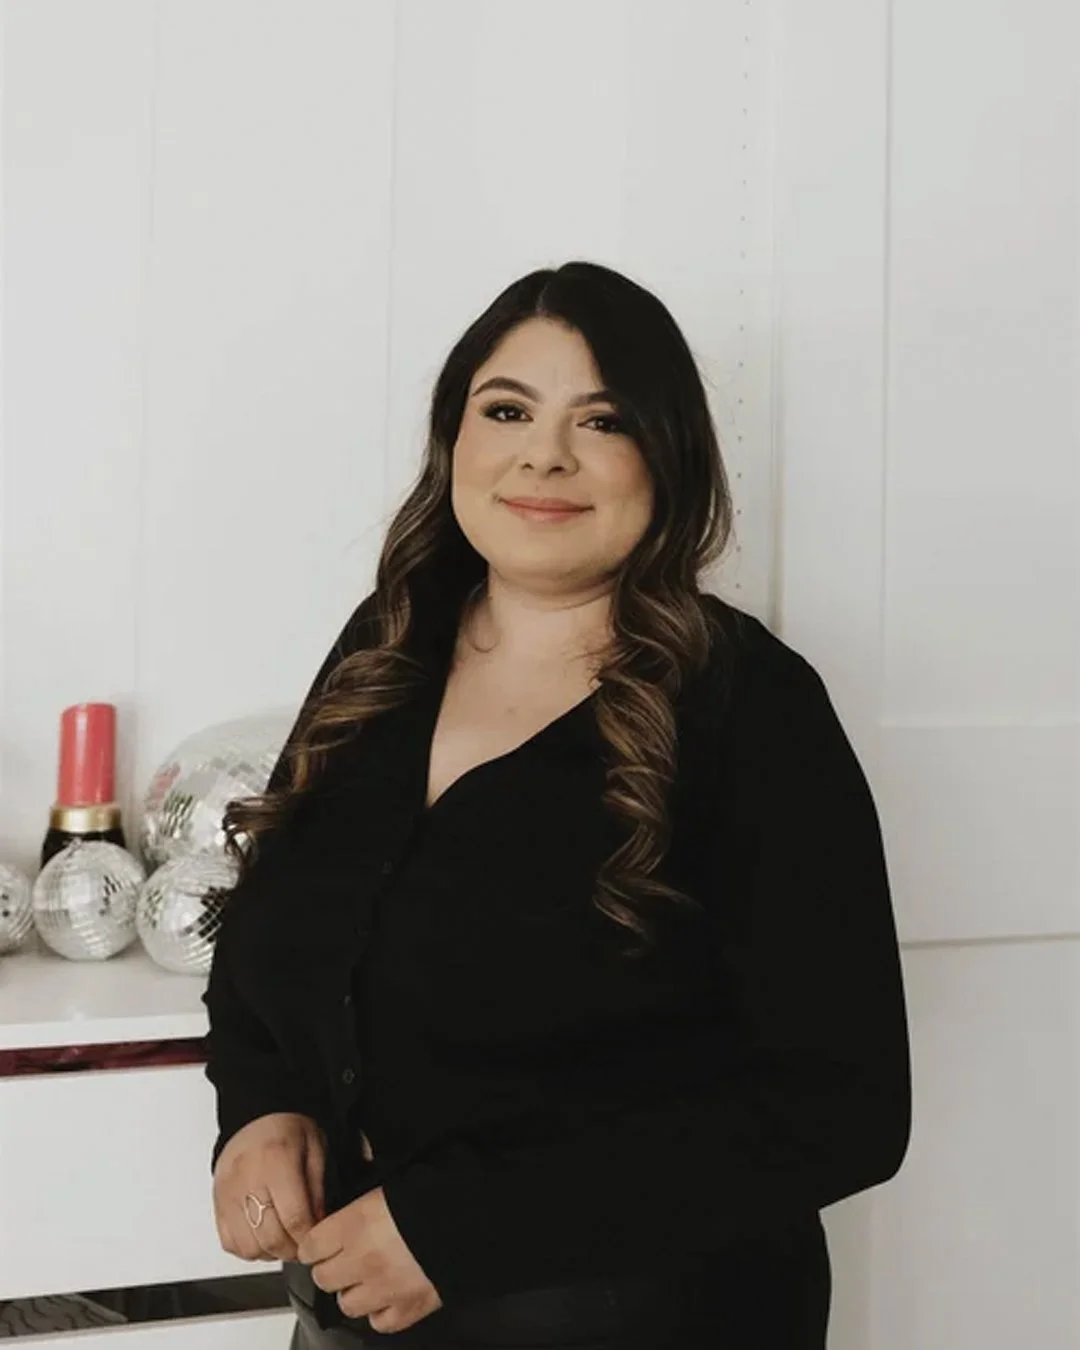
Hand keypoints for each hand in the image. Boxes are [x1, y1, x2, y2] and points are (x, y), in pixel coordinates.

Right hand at [211, 1112, 325, 1262]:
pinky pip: (229, 1243)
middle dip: (292, 1250)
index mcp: (276, 1161)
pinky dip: (249, 1249)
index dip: (309, 1237)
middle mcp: (248, 1179)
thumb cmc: (287, 1128)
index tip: (317, 1240)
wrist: (255, 1116)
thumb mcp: (315, 1147)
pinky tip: (263, 1237)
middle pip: (271, 1238)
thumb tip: (319, 1223)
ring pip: (249, 1247)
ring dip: (271, 1253)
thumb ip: (318, 1187)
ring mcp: (228, 1194)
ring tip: (284, 1241)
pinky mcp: (218, 1203)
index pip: (294, 1217)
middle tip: (303, 1245)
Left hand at [296, 1186, 442, 1332]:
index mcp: (356, 1223)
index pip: (310, 1245)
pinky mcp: (408, 1309)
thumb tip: (352, 1198)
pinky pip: (379, 1322)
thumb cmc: (436, 1191)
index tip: (320, 1241)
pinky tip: (388, 1295)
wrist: (475, 1216)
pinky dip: (380, 1311)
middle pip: (323, 1278)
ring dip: (353, 1291)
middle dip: (331, 1268)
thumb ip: (365, 1198)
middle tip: (343, 1258)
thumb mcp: (391, 1180)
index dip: (315, 1243)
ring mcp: (384, 1289)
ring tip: (366, 1277)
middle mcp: (363, 1260)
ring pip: (347, 1305)